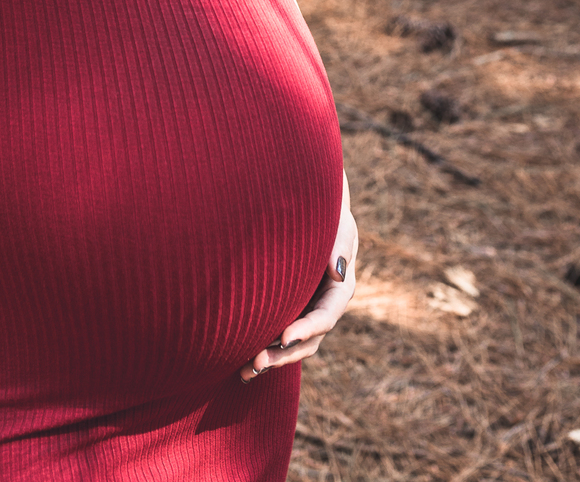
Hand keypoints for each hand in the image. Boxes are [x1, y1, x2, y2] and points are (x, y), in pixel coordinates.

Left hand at [239, 171, 357, 384]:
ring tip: (244, 371)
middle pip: (308, 341)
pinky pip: (276, 337)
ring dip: (271, 359)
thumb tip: (339, 273)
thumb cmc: (326, 212)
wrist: (310, 207)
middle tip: (256, 361)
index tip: (284, 338)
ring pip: (292, 346)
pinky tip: (239, 366)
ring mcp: (305, 310)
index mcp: (340, 288)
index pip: (325, 317)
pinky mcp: (287, 310)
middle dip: (283, 354)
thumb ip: (339, 244)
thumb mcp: (339, 223)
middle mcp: (323, 306)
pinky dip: (263, 349)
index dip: (306, 330)